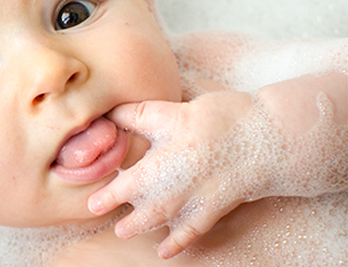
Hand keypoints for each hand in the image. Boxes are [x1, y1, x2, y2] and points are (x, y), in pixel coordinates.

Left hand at [89, 89, 255, 258]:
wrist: (271, 138)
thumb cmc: (221, 120)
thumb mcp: (173, 111)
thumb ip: (137, 115)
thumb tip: (107, 112)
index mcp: (161, 166)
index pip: (125, 186)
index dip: (107, 195)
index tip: (91, 202)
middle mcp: (175, 190)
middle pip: (142, 208)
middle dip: (123, 215)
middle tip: (101, 216)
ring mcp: (195, 202)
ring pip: (163, 220)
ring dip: (142, 227)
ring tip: (124, 231)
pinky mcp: (215, 208)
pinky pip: (193, 231)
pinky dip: (178, 242)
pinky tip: (166, 251)